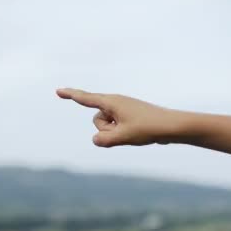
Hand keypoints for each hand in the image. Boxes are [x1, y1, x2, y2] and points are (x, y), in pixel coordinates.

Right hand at [56, 88, 181, 146]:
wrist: (172, 126)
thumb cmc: (148, 128)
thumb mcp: (122, 137)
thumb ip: (103, 140)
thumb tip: (96, 139)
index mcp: (112, 102)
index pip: (86, 99)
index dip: (70, 95)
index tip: (57, 91)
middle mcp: (116, 103)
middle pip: (97, 120)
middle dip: (105, 130)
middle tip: (127, 130)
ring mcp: (122, 110)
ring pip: (106, 127)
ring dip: (115, 134)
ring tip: (135, 132)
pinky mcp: (129, 117)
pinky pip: (116, 129)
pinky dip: (122, 134)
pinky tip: (138, 133)